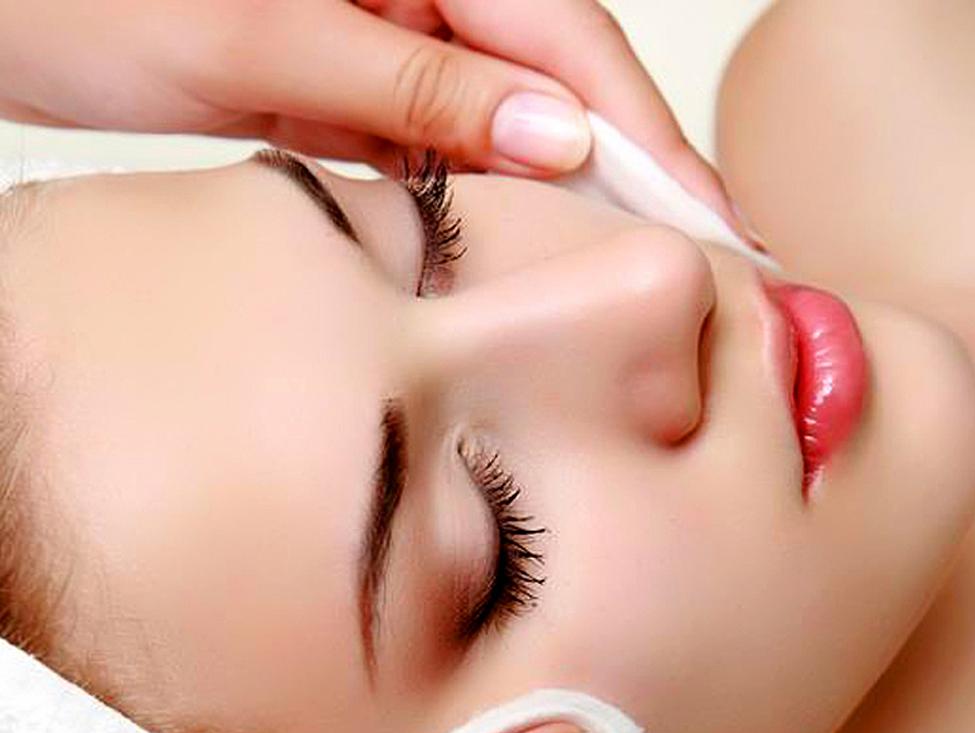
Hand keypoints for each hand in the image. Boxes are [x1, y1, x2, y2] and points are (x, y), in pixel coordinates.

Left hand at [0, 0, 753, 243]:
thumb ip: (417, 92)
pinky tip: (529, 249)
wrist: (5, 4)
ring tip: (636, 272)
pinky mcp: (354, 82)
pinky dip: (490, 200)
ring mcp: (386, 33)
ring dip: (571, 197)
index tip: (713, 222)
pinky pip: (446, 143)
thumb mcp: (267, 41)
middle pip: (557, 79)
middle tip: (712, 262)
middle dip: (632, 174)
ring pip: (509, 118)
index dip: (649, 140)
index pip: (569, 42)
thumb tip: (560, 143)